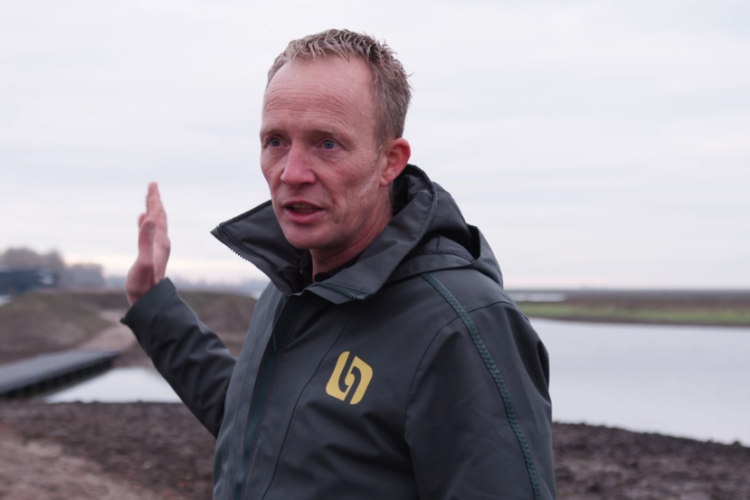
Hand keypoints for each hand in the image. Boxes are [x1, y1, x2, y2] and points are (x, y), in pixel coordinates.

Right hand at [125, 182, 170, 304]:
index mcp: (159, 241)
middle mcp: (160, 242)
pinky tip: (141, 219)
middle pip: (158, 217)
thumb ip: (145, 240)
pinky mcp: (150, 254)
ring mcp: (156, 248)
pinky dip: (145, 223)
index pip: (158, 215)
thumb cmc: (144, 284)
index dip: (154, 200)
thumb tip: (147, 218)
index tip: (152, 185)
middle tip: (152, 186)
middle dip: (155, 201)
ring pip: (154, 224)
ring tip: (148, 199)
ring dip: (151, 210)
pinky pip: (148, 233)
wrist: (149, 300)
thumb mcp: (144, 261)